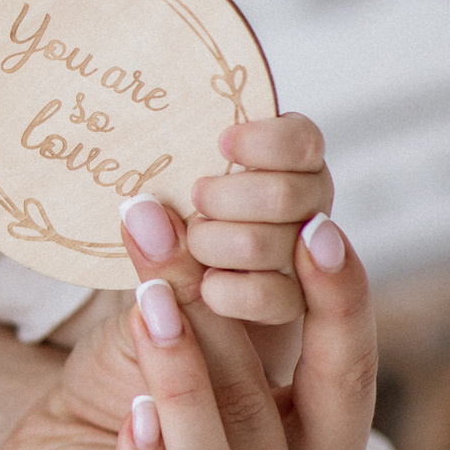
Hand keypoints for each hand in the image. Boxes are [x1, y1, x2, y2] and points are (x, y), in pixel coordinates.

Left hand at [0, 200, 374, 449]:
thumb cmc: (142, 386)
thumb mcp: (178, 322)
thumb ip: (196, 276)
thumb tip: (163, 202)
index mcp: (321, 439)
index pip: (351, 371)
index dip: (340, 302)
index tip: (317, 228)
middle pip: (278, 415)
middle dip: (236, 328)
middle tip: (197, 249)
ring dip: (182, 378)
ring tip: (151, 303)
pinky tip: (132, 413)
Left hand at [123, 114, 334, 326]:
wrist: (161, 306)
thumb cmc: (168, 233)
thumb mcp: (161, 204)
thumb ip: (160, 201)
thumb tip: (142, 212)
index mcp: (287, 168)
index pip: (304, 141)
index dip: (270, 141)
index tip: (224, 144)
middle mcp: (308, 209)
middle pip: (289, 193)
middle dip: (225, 197)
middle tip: (196, 201)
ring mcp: (305, 262)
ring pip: (273, 244)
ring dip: (214, 242)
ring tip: (195, 243)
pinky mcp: (292, 308)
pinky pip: (271, 298)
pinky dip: (228, 290)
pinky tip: (209, 285)